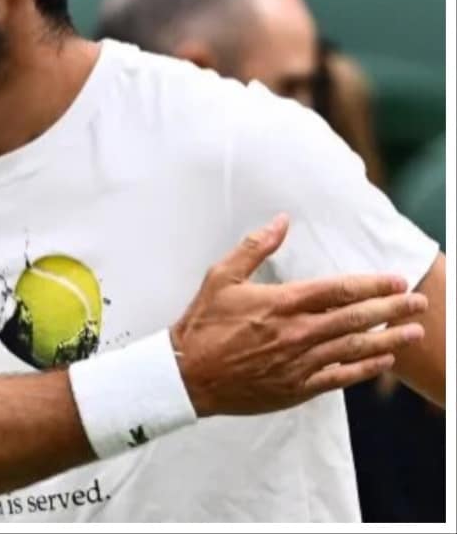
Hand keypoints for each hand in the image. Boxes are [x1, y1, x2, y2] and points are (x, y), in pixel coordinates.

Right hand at [171, 213, 426, 416]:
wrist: (188, 374)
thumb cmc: (203, 323)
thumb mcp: (221, 276)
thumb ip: (254, 247)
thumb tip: (281, 220)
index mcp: (280, 303)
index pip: (337, 290)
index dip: (370, 284)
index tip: (394, 279)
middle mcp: (296, 333)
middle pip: (355, 318)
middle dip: (392, 309)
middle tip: (419, 303)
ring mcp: (298, 363)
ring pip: (353, 348)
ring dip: (388, 338)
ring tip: (413, 331)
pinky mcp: (296, 387)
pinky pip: (339, 377)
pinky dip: (364, 368)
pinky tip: (382, 360)